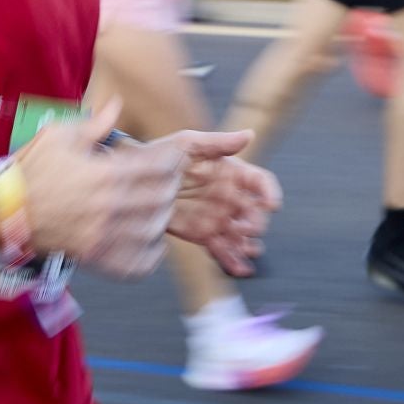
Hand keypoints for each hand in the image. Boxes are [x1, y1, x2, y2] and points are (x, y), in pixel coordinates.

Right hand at [15, 99, 183, 279]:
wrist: (4, 207)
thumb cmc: (31, 168)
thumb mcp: (61, 135)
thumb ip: (95, 123)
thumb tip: (116, 104)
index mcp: (105, 173)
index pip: (157, 167)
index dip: (172, 161)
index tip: (173, 158)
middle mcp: (109, 205)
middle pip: (161, 198)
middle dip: (170, 187)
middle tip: (169, 181)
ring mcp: (103, 234)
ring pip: (153, 230)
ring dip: (162, 218)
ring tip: (159, 209)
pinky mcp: (94, 256)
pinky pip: (134, 264)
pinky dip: (150, 257)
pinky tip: (151, 244)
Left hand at [151, 128, 280, 276]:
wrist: (133, 180)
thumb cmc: (160, 154)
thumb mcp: (186, 143)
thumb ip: (218, 142)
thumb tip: (250, 135)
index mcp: (230, 172)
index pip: (258, 182)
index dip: (268, 192)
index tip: (271, 204)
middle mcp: (228, 196)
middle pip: (253, 212)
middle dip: (256, 222)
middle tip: (247, 228)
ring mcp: (217, 216)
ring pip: (241, 234)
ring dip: (248, 244)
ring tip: (248, 251)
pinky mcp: (202, 234)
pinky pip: (222, 249)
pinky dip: (232, 260)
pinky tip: (240, 269)